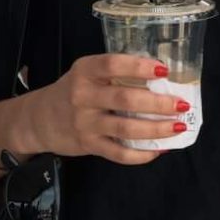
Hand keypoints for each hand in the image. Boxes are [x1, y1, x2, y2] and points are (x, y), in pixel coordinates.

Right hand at [0, 53, 184, 166]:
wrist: (38, 120)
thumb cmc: (72, 92)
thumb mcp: (85, 74)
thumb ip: (114, 74)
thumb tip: (161, 78)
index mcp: (84, 71)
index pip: (112, 65)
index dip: (139, 67)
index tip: (164, 70)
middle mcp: (82, 95)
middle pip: (125, 99)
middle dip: (157, 103)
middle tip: (181, 105)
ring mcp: (85, 123)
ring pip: (126, 128)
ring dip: (156, 129)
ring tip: (179, 127)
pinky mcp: (88, 145)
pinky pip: (119, 153)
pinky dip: (141, 154)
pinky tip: (159, 150)